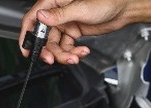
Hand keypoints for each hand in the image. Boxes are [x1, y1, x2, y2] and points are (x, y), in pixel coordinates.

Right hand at [19, 0, 133, 64]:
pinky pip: (66, 46)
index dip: (27, 35)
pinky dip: (72, 52)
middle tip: (52, 59)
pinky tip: (81, 52)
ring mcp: (66, 23)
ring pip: (55, 44)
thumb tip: (41, 16)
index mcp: (54, 2)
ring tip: (74, 57)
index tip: (26, 49)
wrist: (125, 8)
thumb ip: (59, 15)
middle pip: (44, 37)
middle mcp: (58, 14)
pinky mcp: (73, 31)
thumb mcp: (81, 8)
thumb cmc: (107, 1)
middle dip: (48, 50)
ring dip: (63, 54)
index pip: (33, 19)